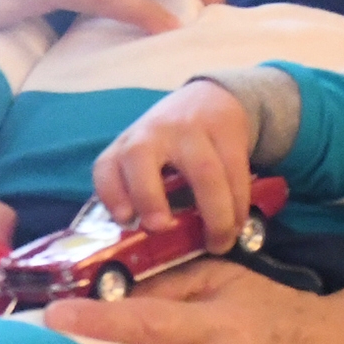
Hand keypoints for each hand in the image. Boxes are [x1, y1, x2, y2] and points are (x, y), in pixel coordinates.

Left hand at [92, 76, 255, 231]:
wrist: (209, 98)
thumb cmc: (169, 144)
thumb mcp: (145, 161)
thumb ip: (142, 193)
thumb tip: (153, 245)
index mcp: (125, 147)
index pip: (105, 167)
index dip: (111, 194)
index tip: (125, 220)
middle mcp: (150, 134)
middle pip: (140, 158)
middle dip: (148, 196)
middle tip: (161, 227)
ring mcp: (189, 129)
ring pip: (204, 172)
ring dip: (214, 214)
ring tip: (219, 244)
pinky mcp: (226, 130)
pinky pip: (235, 172)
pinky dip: (238, 203)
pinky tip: (237, 223)